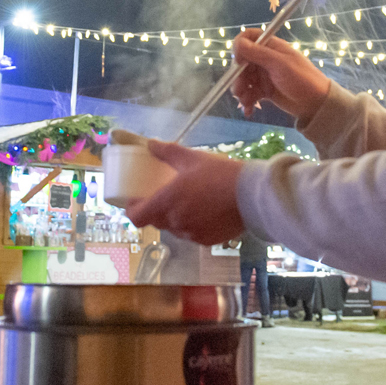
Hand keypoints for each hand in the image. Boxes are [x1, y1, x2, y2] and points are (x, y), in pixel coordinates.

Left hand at [125, 140, 245, 244]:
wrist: (252, 196)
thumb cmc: (219, 174)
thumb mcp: (191, 158)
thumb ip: (167, 152)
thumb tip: (150, 143)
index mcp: (166, 204)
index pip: (136, 217)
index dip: (133, 209)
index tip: (137, 199)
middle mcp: (176, 223)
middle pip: (156, 222)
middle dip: (157, 210)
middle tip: (165, 195)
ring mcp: (192, 235)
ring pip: (175, 229)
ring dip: (176, 218)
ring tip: (189, 202)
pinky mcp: (208, 241)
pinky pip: (193, 234)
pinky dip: (194, 225)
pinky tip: (206, 212)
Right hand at [231, 29, 331, 122]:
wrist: (316, 104)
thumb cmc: (302, 79)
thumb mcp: (280, 64)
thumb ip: (258, 54)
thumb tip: (237, 44)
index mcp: (271, 47)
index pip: (248, 38)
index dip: (240, 47)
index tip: (239, 62)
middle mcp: (265, 59)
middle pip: (242, 62)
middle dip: (238, 76)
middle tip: (240, 91)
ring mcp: (264, 75)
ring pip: (244, 79)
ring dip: (241, 91)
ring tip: (246, 102)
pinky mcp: (265, 90)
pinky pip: (250, 93)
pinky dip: (247, 101)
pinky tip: (248, 111)